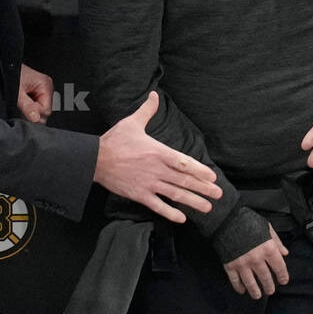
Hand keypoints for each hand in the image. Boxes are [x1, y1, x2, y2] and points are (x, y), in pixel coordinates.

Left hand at [17, 63, 52, 123]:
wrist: (4, 67)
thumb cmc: (11, 74)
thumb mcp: (17, 92)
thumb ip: (27, 106)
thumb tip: (35, 118)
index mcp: (46, 85)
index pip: (46, 110)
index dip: (35, 113)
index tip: (24, 110)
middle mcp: (46, 87)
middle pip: (44, 110)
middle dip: (32, 111)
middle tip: (21, 105)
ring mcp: (41, 90)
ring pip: (39, 109)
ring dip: (29, 109)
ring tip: (20, 101)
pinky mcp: (36, 92)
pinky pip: (35, 106)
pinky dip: (27, 106)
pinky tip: (21, 101)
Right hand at [94, 91, 222, 221]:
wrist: (94, 159)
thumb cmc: (114, 140)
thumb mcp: (132, 122)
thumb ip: (147, 110)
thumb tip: (154, 94)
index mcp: (158, 152)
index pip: (184, 162)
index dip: (200, 170)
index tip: (213, 177)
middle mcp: (157, 169)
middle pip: (184, 180)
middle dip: (203, 188)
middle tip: (218, 194)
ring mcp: (148, 183)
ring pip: (174, 194)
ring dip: (192, 201)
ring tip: (207, 208)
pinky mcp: (139, 194)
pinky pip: (157, 206)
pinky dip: (170, 213)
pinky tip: (182, 218)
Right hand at [223, 225, 288, 298]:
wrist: (227, 220)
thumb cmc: (249, 221)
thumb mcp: (267, 227)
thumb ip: (276, 241)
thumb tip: (285, 253)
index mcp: (268, 248)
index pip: (279, 267)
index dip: (283, 275)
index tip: (284, 281)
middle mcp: (256, 259)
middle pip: (265, 277)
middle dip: (269, 286)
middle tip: (270, 291)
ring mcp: (243, 264)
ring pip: (251, 283)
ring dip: (255, 291)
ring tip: (257, 295)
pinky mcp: (230, 266)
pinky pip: (235, 281)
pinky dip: (239, 287)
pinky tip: (242, 290)